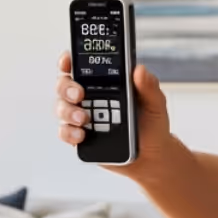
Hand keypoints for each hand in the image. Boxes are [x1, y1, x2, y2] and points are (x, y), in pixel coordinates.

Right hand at [54, 51, 172, 171]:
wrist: (151, 156)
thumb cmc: (152, 125)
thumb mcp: (155, 103)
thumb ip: (148, 86)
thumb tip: (139, 70)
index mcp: (105, 82)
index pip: (81, 65)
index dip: (68, 61)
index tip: (67, 62)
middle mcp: (89, 97)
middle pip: (65, 85)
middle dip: (67, 87)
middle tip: (79, 94)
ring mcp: (82, 116)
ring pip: (62, 107)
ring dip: (68, 111)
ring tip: (84, 119)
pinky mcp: (79, 136)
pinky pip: (65, 132)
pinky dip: (69, 133)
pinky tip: (81, 135)